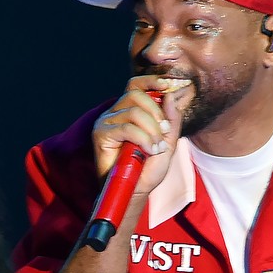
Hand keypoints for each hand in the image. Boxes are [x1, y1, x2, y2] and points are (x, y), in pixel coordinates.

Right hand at [92, 75, 195, 195]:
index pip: (137, 85)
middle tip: (163, 132)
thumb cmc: (147, 170)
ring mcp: (106, 122)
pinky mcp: (101, 134)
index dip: (152, 81)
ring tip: (156, 147)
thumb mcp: (167, 142)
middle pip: (136, 94)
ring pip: (133, 111)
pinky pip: (127, 127)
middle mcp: (115, 113)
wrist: (134, 192)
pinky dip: (142, 138)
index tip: (170, 84)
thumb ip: (172, 120)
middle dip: (156, 112)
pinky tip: (148, 150)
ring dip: (151, 129)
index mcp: (129, 111)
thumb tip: (170, 95)